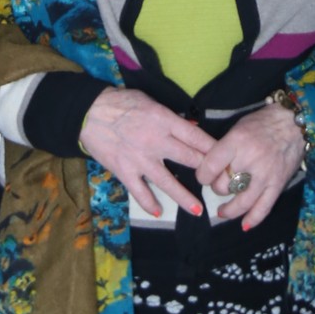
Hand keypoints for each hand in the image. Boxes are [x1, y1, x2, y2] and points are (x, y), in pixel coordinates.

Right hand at [79, 88, 213, 218]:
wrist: (90, 112)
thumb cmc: (122, 103)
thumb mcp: (150, 102)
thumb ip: (171, 118)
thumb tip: (193, 128)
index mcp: (164, 120)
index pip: (196, 137)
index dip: (212, 149)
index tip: (225, 159)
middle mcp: (156, 141)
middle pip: (188, 159)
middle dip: (206, 172)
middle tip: (218, 185)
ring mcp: (141, 159)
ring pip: (168, 182)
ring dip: (184, 197)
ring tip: (197, 210)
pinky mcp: (125, 172)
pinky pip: (140, 192)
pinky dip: (149, 203)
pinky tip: (159, 211)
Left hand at [195, 103, 305, 229]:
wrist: (294, 124)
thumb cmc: (263, 122)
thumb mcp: (238, 127)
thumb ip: (225, 147)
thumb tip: (209, 166)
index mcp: (237, 141)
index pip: (211, 166)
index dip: (202, 175)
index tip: (203, 176)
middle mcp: (250, 159)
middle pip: (224, 186)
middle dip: (217, 188)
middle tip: (218, 184)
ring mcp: (265, 175)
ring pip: (241, 202)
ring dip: (229, 210)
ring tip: (222, 211)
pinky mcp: (278, 185)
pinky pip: (264, 208)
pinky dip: (253, 219)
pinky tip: (244, 225)